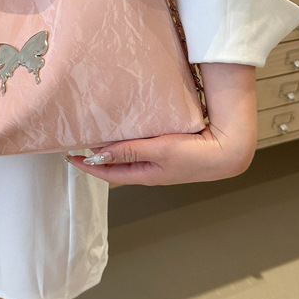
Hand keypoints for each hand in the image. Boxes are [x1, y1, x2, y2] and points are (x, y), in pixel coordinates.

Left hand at [66, 63, 256, 185]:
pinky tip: (128, 125)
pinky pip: (143, 144)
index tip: (69, 155)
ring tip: (99, 131)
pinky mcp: (170, 148)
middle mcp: (149, 168)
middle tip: (80, 140)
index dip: (87, 164)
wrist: (228, 150)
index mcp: (144, 173)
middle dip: (97, 154)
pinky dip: (130, 137)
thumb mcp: (158, 152)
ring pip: (128, 152)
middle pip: (116, 162)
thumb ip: (129, 151)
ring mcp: (160, 160)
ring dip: (113, 144)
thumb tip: (97, 155)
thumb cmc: (196, 155)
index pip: (108, 171)